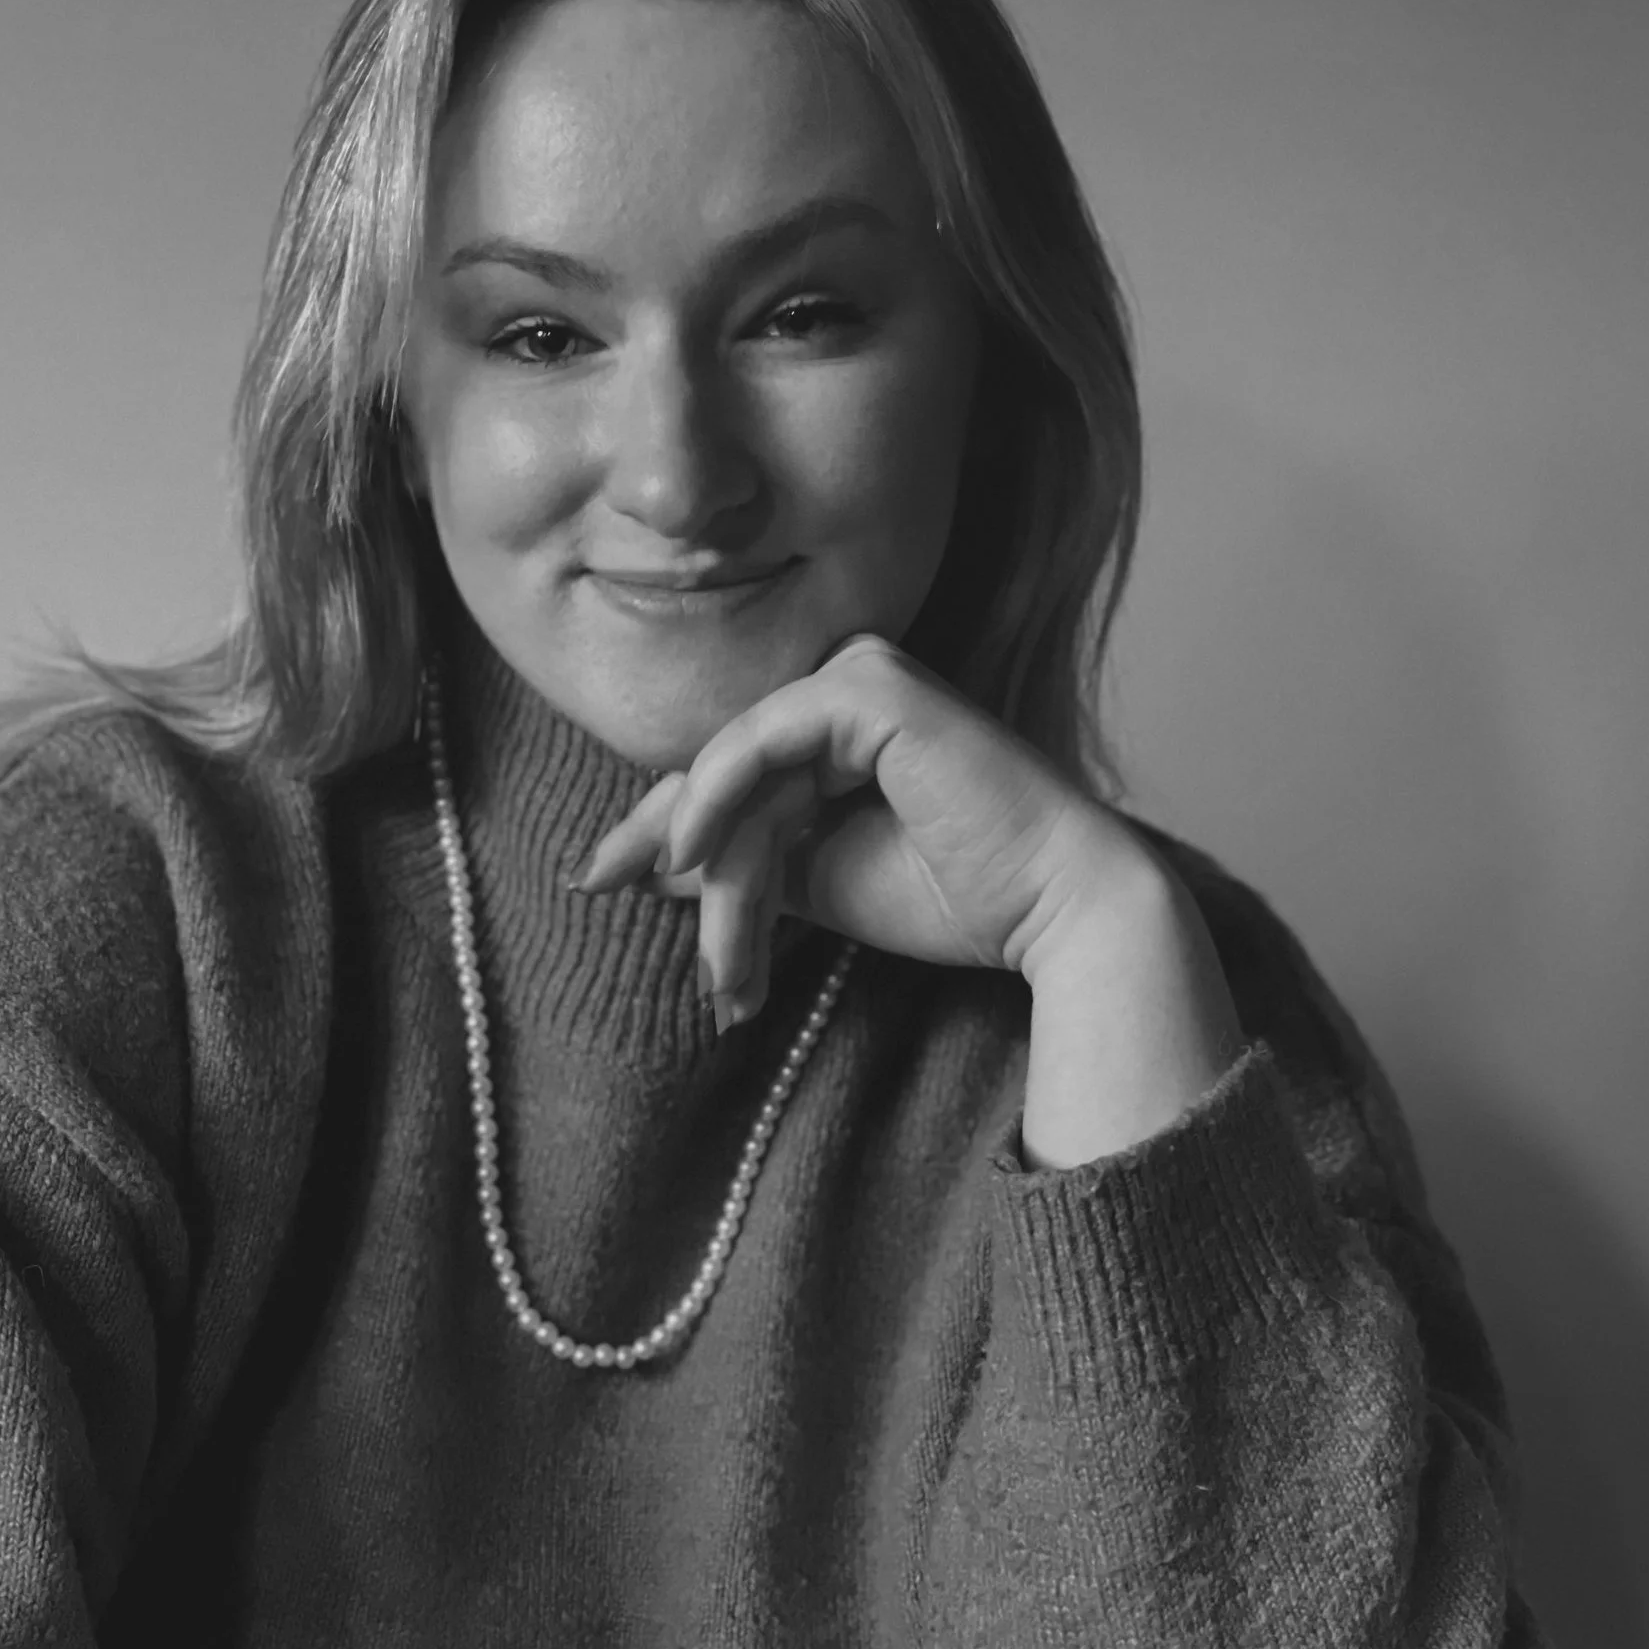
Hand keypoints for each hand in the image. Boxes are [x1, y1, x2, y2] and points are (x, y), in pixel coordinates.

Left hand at [575, 634, 1244, 1164]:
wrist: (1055, 914)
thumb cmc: (956, 900)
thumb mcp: (814, 883)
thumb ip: (736, 865)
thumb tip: (640, 864)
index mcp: (840, 724)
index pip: (727, 772)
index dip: (658, 828)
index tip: (593, 880)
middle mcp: (848, 685)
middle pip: (723, 775)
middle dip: (677, 862)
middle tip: (651, 940)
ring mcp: (863, 675)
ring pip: (741, 779)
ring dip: (725, 883)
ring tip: (730, 973)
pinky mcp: (872, 687)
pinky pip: (761, 744)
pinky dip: (718, 802)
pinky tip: (692, 861)